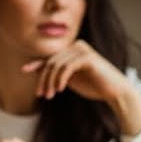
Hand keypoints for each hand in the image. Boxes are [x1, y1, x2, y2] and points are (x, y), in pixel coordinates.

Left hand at [22, 40, 140, 133]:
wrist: (115, 91)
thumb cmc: (94, 86)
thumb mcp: (69, 80)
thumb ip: (55, 73)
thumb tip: (34, 68)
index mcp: (73, 49)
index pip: (51, 57)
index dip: (37, 64)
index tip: (24, 70)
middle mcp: (77, 45)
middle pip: (51, 62)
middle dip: (44, 79)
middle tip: (42, 95)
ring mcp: (82, 50)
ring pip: (56, 65)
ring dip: (50, 82)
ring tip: (50, 96)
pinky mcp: (87, 57)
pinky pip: (66, 68)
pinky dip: (60, 79)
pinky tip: (60, 90)